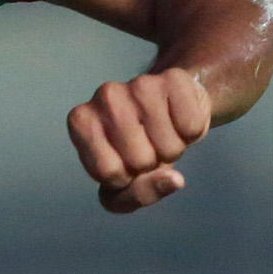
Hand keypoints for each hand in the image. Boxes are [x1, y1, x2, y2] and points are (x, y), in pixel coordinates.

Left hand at [67, 66, 209, 212]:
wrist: (167, 112)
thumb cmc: (136, 152)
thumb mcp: (125, 186)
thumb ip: (138, 195)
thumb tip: (174, 180)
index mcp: (80, 122)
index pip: (108, 173)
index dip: (125, 178)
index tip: (124, 164)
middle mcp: (104, 96)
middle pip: (139, 161)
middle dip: (150, 164)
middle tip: (147, 147)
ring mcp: (139, 83)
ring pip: (168, 147)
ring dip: (173, 150)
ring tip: (162, 135)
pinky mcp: (174, 78)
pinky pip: (191, 128)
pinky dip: (192, 133)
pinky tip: (177, 120)